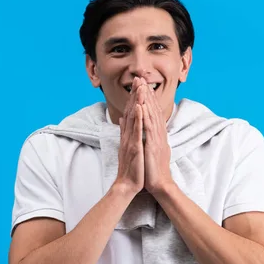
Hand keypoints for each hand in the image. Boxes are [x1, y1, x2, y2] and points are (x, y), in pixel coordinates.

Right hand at [114, 77, 145, 195]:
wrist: (127, 185)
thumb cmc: (131, 168)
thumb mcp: (128, 147)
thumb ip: (126, 133)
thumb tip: (124, 120)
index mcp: (128, 135)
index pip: (131, 113)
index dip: (133, 98)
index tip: (138, 85)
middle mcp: (127, 135)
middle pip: (130, 111)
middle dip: (134, 94)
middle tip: (138, 78)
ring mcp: (130, 140)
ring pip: (133, 117)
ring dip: (136, 101)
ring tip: (139, 87)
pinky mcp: (134, 147)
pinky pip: (136, 130)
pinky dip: (137, 117)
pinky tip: (139, 106)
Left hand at [141, 84, 173, 194]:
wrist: (160, 185)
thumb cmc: (154, 169)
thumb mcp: (150, 149)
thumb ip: (146, 137)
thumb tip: (142, 128)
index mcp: (157, 135)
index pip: (153, 113)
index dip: (148, 98)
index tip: (142, 86)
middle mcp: (159, 134)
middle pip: (154, 110)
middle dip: (147, 94)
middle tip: (142, 79)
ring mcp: (157, 139)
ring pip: (152, 116)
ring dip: (147, 101)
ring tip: (142, 87)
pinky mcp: (153, 146)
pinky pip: (149, 128)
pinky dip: (146, 116)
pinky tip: (142, 106)